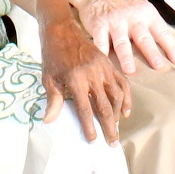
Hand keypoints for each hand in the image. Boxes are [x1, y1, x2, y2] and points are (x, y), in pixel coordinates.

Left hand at [41, 13, 131, 141]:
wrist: (62, 31)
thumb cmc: (53, 57)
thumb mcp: (48, 78)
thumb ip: (53, 100)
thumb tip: (49, 121)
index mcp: (75, 79)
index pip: (85, 109)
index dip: (89, 126)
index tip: (92, 140)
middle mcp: (92, 74)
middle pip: (104, 106)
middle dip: (109, 126)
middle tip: (112, 142)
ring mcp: (103, 68)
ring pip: (117, 95)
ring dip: (118, 114)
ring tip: (115, 127)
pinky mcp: (109, 64)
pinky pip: (122, 83)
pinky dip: (126, 98)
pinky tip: (125, 110)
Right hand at [70, 0, 174, 74]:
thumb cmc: (123, 2)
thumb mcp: (142, 7)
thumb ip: (152, 25)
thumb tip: (168, 48)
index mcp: (147, 13)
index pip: (162, 32)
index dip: (170, 47)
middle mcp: (132, 17)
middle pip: (144, 38)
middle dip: (152, 53)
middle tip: (159, 66)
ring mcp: (115, 21)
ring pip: (122, 41)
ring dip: (126, 56)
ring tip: (130, 70)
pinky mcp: (99, 24)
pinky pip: (100, 41)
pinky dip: (102, 52)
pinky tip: (104, 62)